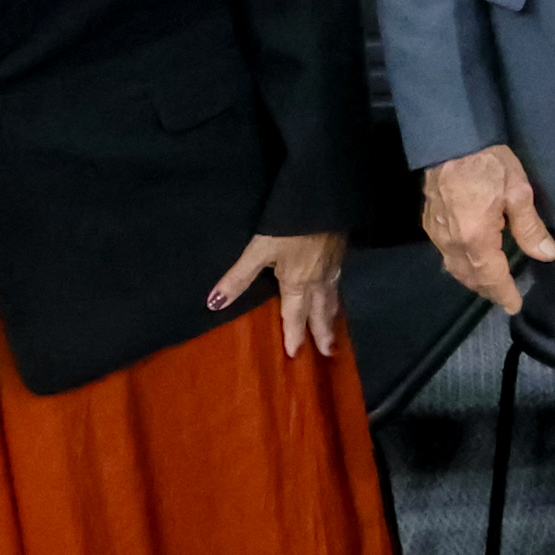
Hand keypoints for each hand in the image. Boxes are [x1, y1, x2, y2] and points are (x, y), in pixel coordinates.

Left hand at [208, 230, 345, 356]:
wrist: (323, 199)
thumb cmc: (288, 227)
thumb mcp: (259, 251)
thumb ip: (238, 278)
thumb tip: (213, 305)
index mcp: (298, 284)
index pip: (294, 316)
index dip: (294, 336)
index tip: (295, 355)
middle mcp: (318, 281)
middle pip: (320, 312)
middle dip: (323, 333)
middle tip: (329, 353)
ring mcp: (332, 266)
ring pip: (332, 298)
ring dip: (332, 315)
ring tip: (334, 328)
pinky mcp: (340, 252)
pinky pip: (338, 283)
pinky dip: (336, 295)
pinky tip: (335, 290)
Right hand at [421, 142, 554, 313]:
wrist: (451, 138)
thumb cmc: (488, 162)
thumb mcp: (518, 192)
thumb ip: (530, 228)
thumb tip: (548, 255)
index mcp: (475, 238)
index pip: (491, 277)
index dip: (504, 293)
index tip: (514, 306)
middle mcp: (451, 242)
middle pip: (470, 276)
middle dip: (487, 289)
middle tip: (504, 296)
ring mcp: (436, 232)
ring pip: (454, 267)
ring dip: (472, 279)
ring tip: (489, 282)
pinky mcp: (429, 221)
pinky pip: (444, 253)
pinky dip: (459, 263)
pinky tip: (469, 259)